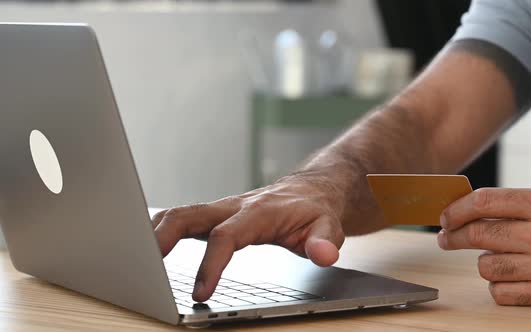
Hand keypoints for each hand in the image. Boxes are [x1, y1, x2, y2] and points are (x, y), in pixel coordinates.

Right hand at [152, 175, 345, 301]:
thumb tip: (323, 255)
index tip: (201, 292)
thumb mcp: (329, 227)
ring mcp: (222, 210)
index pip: (226, 236)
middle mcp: (233, 207)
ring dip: (155, 233)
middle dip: (162, 238)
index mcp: (257, 212)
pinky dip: (163, 232)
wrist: (310, 191)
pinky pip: (183, 219)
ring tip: (136, 260)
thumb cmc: (315, 210)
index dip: (211, 264)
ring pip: (179, 214)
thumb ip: (325, 241)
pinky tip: (151, 251)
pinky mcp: (217, 216)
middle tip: (145, 268)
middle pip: (188, 215)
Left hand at [438, 188, 530, 304]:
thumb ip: (510, 205)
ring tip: (494, 255)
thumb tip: (462, 211)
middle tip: (446, 236)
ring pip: (485, 266)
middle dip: (453, 235)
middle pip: (478, 234)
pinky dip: (496, 284)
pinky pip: (500, 292)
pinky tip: (506, 274)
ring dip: (482, 260)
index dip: (457, 209)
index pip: (485, 202)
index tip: (445, 216)